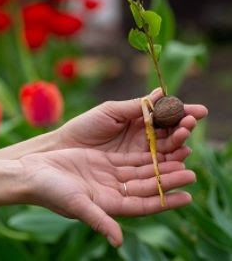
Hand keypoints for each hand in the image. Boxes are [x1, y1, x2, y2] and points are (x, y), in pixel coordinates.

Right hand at [20, 148, 194, 246]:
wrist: (33, 173)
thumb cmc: (50, 191)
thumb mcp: (75, 205)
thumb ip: (99, 220)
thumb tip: (118, 241)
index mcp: (109, 205)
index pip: (144, 205)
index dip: (165, 201)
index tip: (186, 196)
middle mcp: (112, 191)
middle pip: (146, 185)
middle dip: (168, 179)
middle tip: (190, 171)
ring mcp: (108, 175)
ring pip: (140, 169)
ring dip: (159, 164)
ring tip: (180, 156)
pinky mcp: (102, 161)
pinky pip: (128, 156)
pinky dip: (143, 152)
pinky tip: (157, 145)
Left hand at [57, 88, 207, 160]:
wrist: (64, 147)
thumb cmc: (84, 126)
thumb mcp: (111, 112)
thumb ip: (136, 106)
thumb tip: (162, 91)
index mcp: (137, 121)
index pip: (165, 117)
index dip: (181, 113)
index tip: (198, 111)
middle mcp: (141, 139)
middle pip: (168, 134)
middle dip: (182, 128)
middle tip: (190, 124)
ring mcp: (137, 155)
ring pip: (164, 151)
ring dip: (178, 144)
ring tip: (185, 139)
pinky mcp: (131, 171)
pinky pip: (154, 166)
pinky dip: (167, 161)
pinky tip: (177, 156)